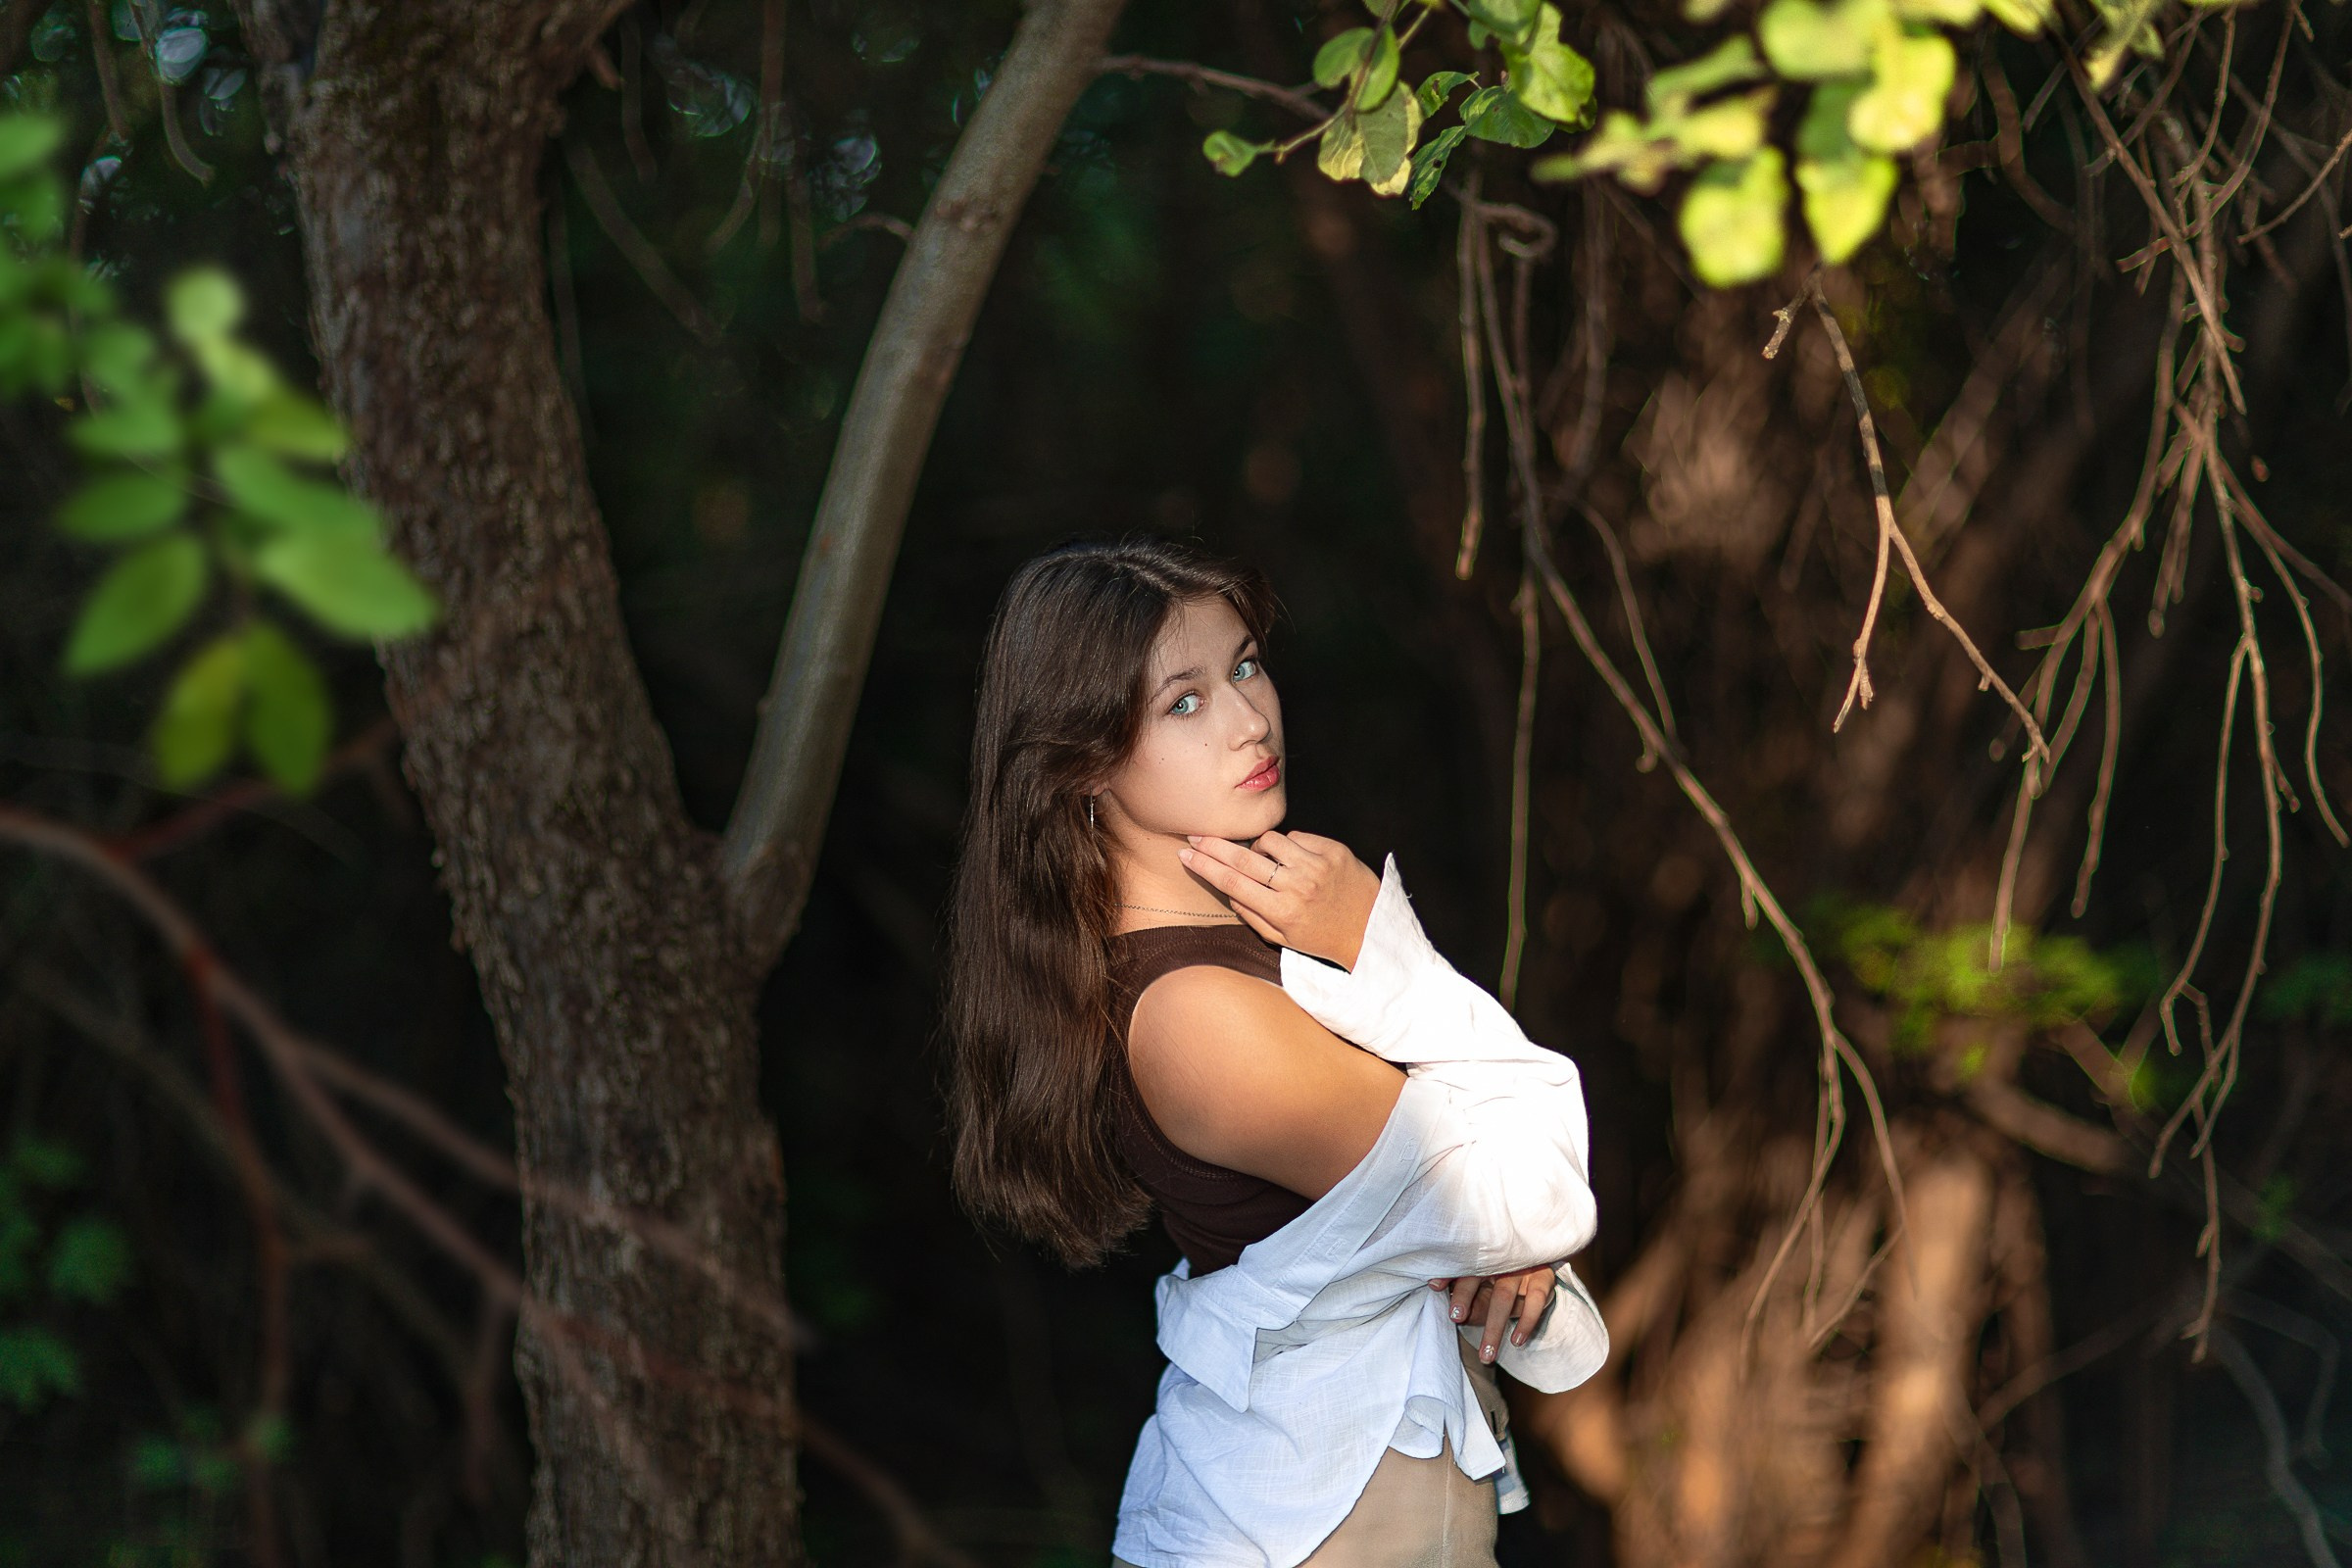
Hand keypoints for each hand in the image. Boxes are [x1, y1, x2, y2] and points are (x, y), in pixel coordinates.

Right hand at [1177, 830, 1380, 969]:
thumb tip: (1228, 888)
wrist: (1371, 930)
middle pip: (1243, 858)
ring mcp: (1317, 865)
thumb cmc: (1323, 937)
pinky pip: (1297, 836)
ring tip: (1264, 860)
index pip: (1232, 882)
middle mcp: (1298, 886)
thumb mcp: (1283, 938)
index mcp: (1282, 912)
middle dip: (1214, 845)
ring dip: (1259, 847)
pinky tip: (1295, 860)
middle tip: (1196, 836)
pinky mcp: (1333, 850)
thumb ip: (1251, 915)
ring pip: (1269, 840)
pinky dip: (1289, 845)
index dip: (1205, 866)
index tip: (1186, 855)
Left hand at [1429, 1264, 1558, 1362]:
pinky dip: (1526, 1322)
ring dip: (1494, 1327)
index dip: (1448, 1275)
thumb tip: (1456, 1316)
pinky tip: (1516, 1341)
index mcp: (1480, 1259)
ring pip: (1504, 1297)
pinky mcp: (1542, 1279)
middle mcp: (1499, 1260)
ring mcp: (1522, 1269)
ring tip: (1486, 1354)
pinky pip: (1535, 1301)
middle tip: (1455, 1318)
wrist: (1538, 1267)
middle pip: (1478, 1277)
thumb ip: (1468, 1299)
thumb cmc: (1500, 1281)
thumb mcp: (1482, 1288)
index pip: (1461, 1266)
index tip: (1434, 1287)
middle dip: (1464, 1297)